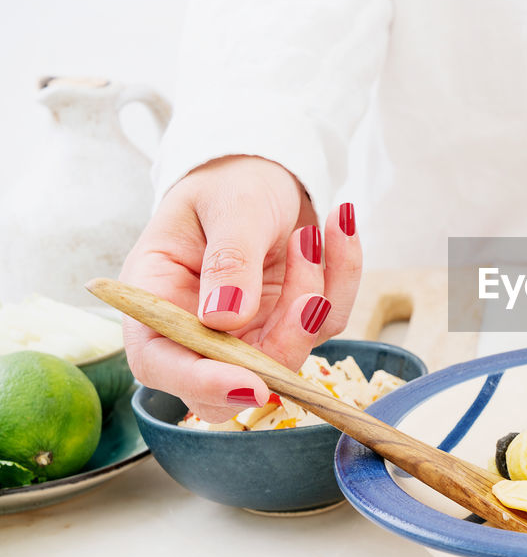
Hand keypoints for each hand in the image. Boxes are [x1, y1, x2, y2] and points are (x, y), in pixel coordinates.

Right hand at [119, 155, 361, 420]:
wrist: (264, 172)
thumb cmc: (229, 183)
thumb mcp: (229, 207)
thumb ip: (228, 260)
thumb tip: (224, 319)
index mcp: (155, 298)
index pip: (162, 363)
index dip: (201, 382)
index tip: (248, 385)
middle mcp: (198, 328)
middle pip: (236, 378)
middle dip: (283, 343)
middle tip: (311, 297)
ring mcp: (249, 332)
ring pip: (292, 349)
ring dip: (314, 291)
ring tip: (310, 233)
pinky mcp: (290, 324)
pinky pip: (327, 319)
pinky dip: (341, 277)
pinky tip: (338, 229)